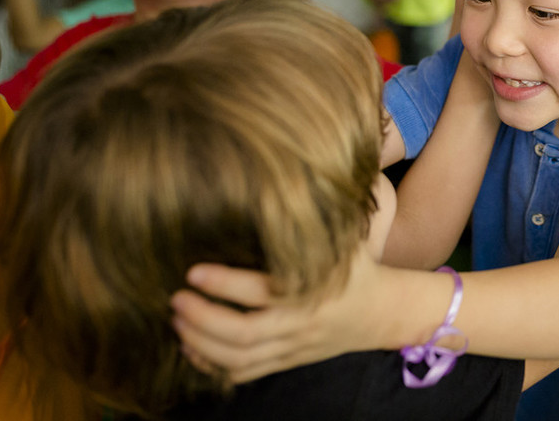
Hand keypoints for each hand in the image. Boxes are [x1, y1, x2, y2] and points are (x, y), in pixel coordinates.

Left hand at [171, 238, 385, 383]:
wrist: (383, 312)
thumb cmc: (358, 268)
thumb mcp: (346, 240)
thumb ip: (316, 222)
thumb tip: (284, 185)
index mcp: (314, 292)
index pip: (260, 293)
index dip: (223, 284)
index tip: (193, 272)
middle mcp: (301, 324)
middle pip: (244, 334)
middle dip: (203, 320)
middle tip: (176, 300)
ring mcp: (294, 347)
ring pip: (240, 359)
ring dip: (202, 345)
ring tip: (178, 323)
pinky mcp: (288, 361)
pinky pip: (246, 373)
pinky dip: (214, 367)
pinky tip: (192, 349)